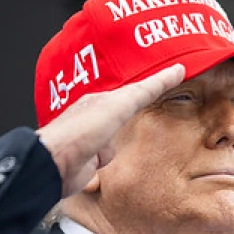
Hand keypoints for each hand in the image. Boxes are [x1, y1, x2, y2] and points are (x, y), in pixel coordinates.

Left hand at [36, 64, 185, 197]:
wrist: (57, 164)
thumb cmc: (81, 131)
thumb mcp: (120, 105)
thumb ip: (147, 90)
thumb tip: (176, 70)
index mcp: (100, 100)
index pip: (133, 88)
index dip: (153, 82)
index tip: (173, 73)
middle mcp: (95, 117)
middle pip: (124, 111)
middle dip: (134, 109)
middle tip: (152, 101)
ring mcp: (92, 139)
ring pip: (117, 138)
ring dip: (118, 142)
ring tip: (118, 139)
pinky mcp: (90, 161)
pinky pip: (109, 158)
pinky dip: (109, 160)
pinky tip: (104, 161)